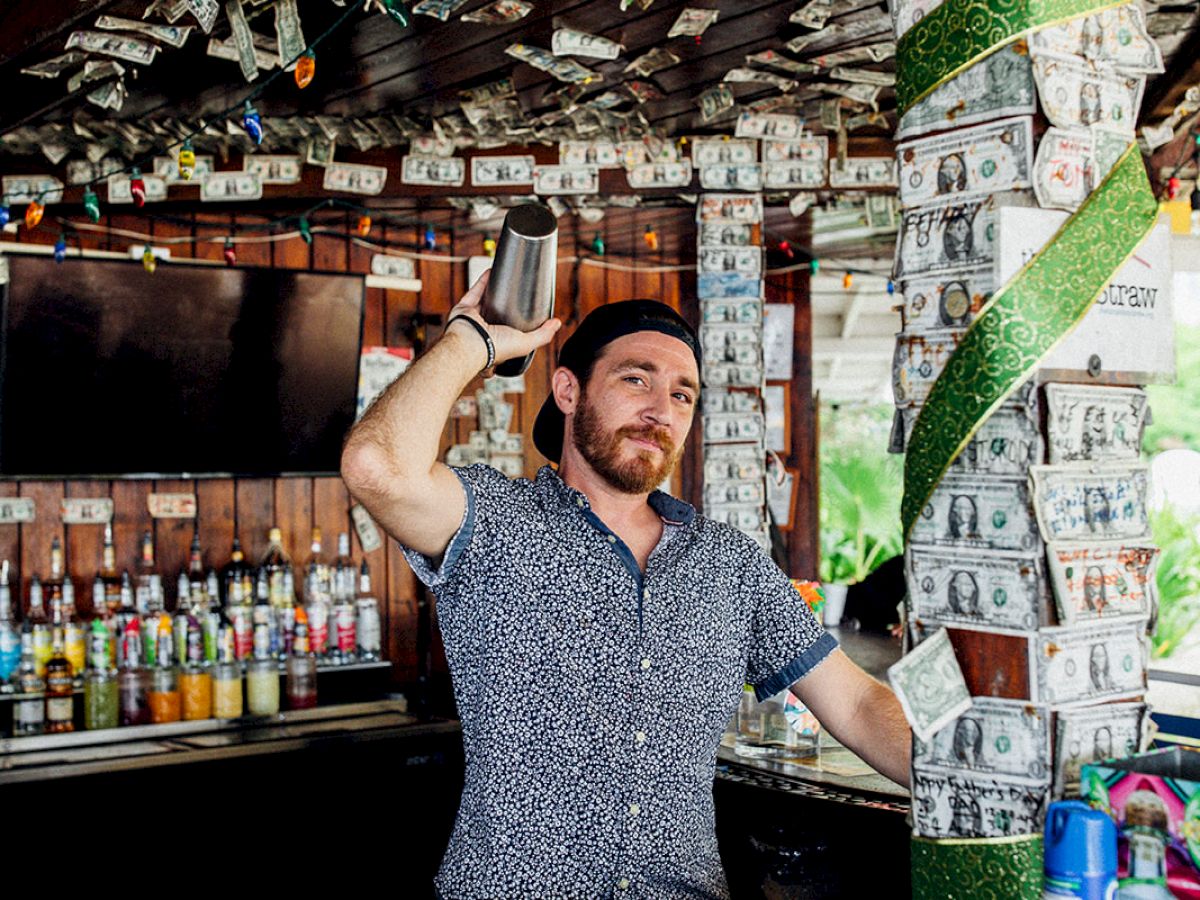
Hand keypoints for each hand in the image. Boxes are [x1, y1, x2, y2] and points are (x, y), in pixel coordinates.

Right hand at [444, 270, 561, 371]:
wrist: (470, 343)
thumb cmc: (495, 348)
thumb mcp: (525, 344)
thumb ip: (542, 335)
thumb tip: (557, 324)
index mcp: (496, 344)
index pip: (507, 336)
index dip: (516, 327)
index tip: (525, 315)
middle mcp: (483, 333)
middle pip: (495, 316)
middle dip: (504, 306)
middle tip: (516, 295)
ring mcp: (473, 320)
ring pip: (484, 302)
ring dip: (493, 291)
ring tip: (505, 281)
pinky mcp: (464, 309)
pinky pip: (475, 292)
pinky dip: (483, 281)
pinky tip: (492, 272)